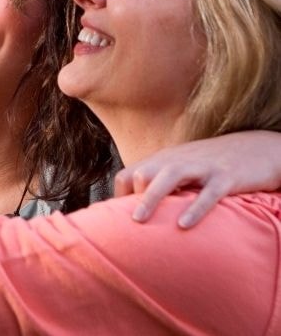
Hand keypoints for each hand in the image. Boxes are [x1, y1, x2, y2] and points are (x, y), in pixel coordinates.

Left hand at [115, 130, 280, 228]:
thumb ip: (161, 184)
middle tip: (128, 223)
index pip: (129, 174)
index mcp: (164, 160)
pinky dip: (194, 209)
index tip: (116, 219)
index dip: (119, 196)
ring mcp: (202, 168)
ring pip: (169, 177)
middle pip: (142, 173)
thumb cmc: (212, 165)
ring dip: (151, 198)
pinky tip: (184, 225)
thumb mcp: (182, 169)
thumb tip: (136, 211)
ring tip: (139, 221)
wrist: (257, 148)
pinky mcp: (226, 177)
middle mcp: (178, 161)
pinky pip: (208, 193)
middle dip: (131, 197)